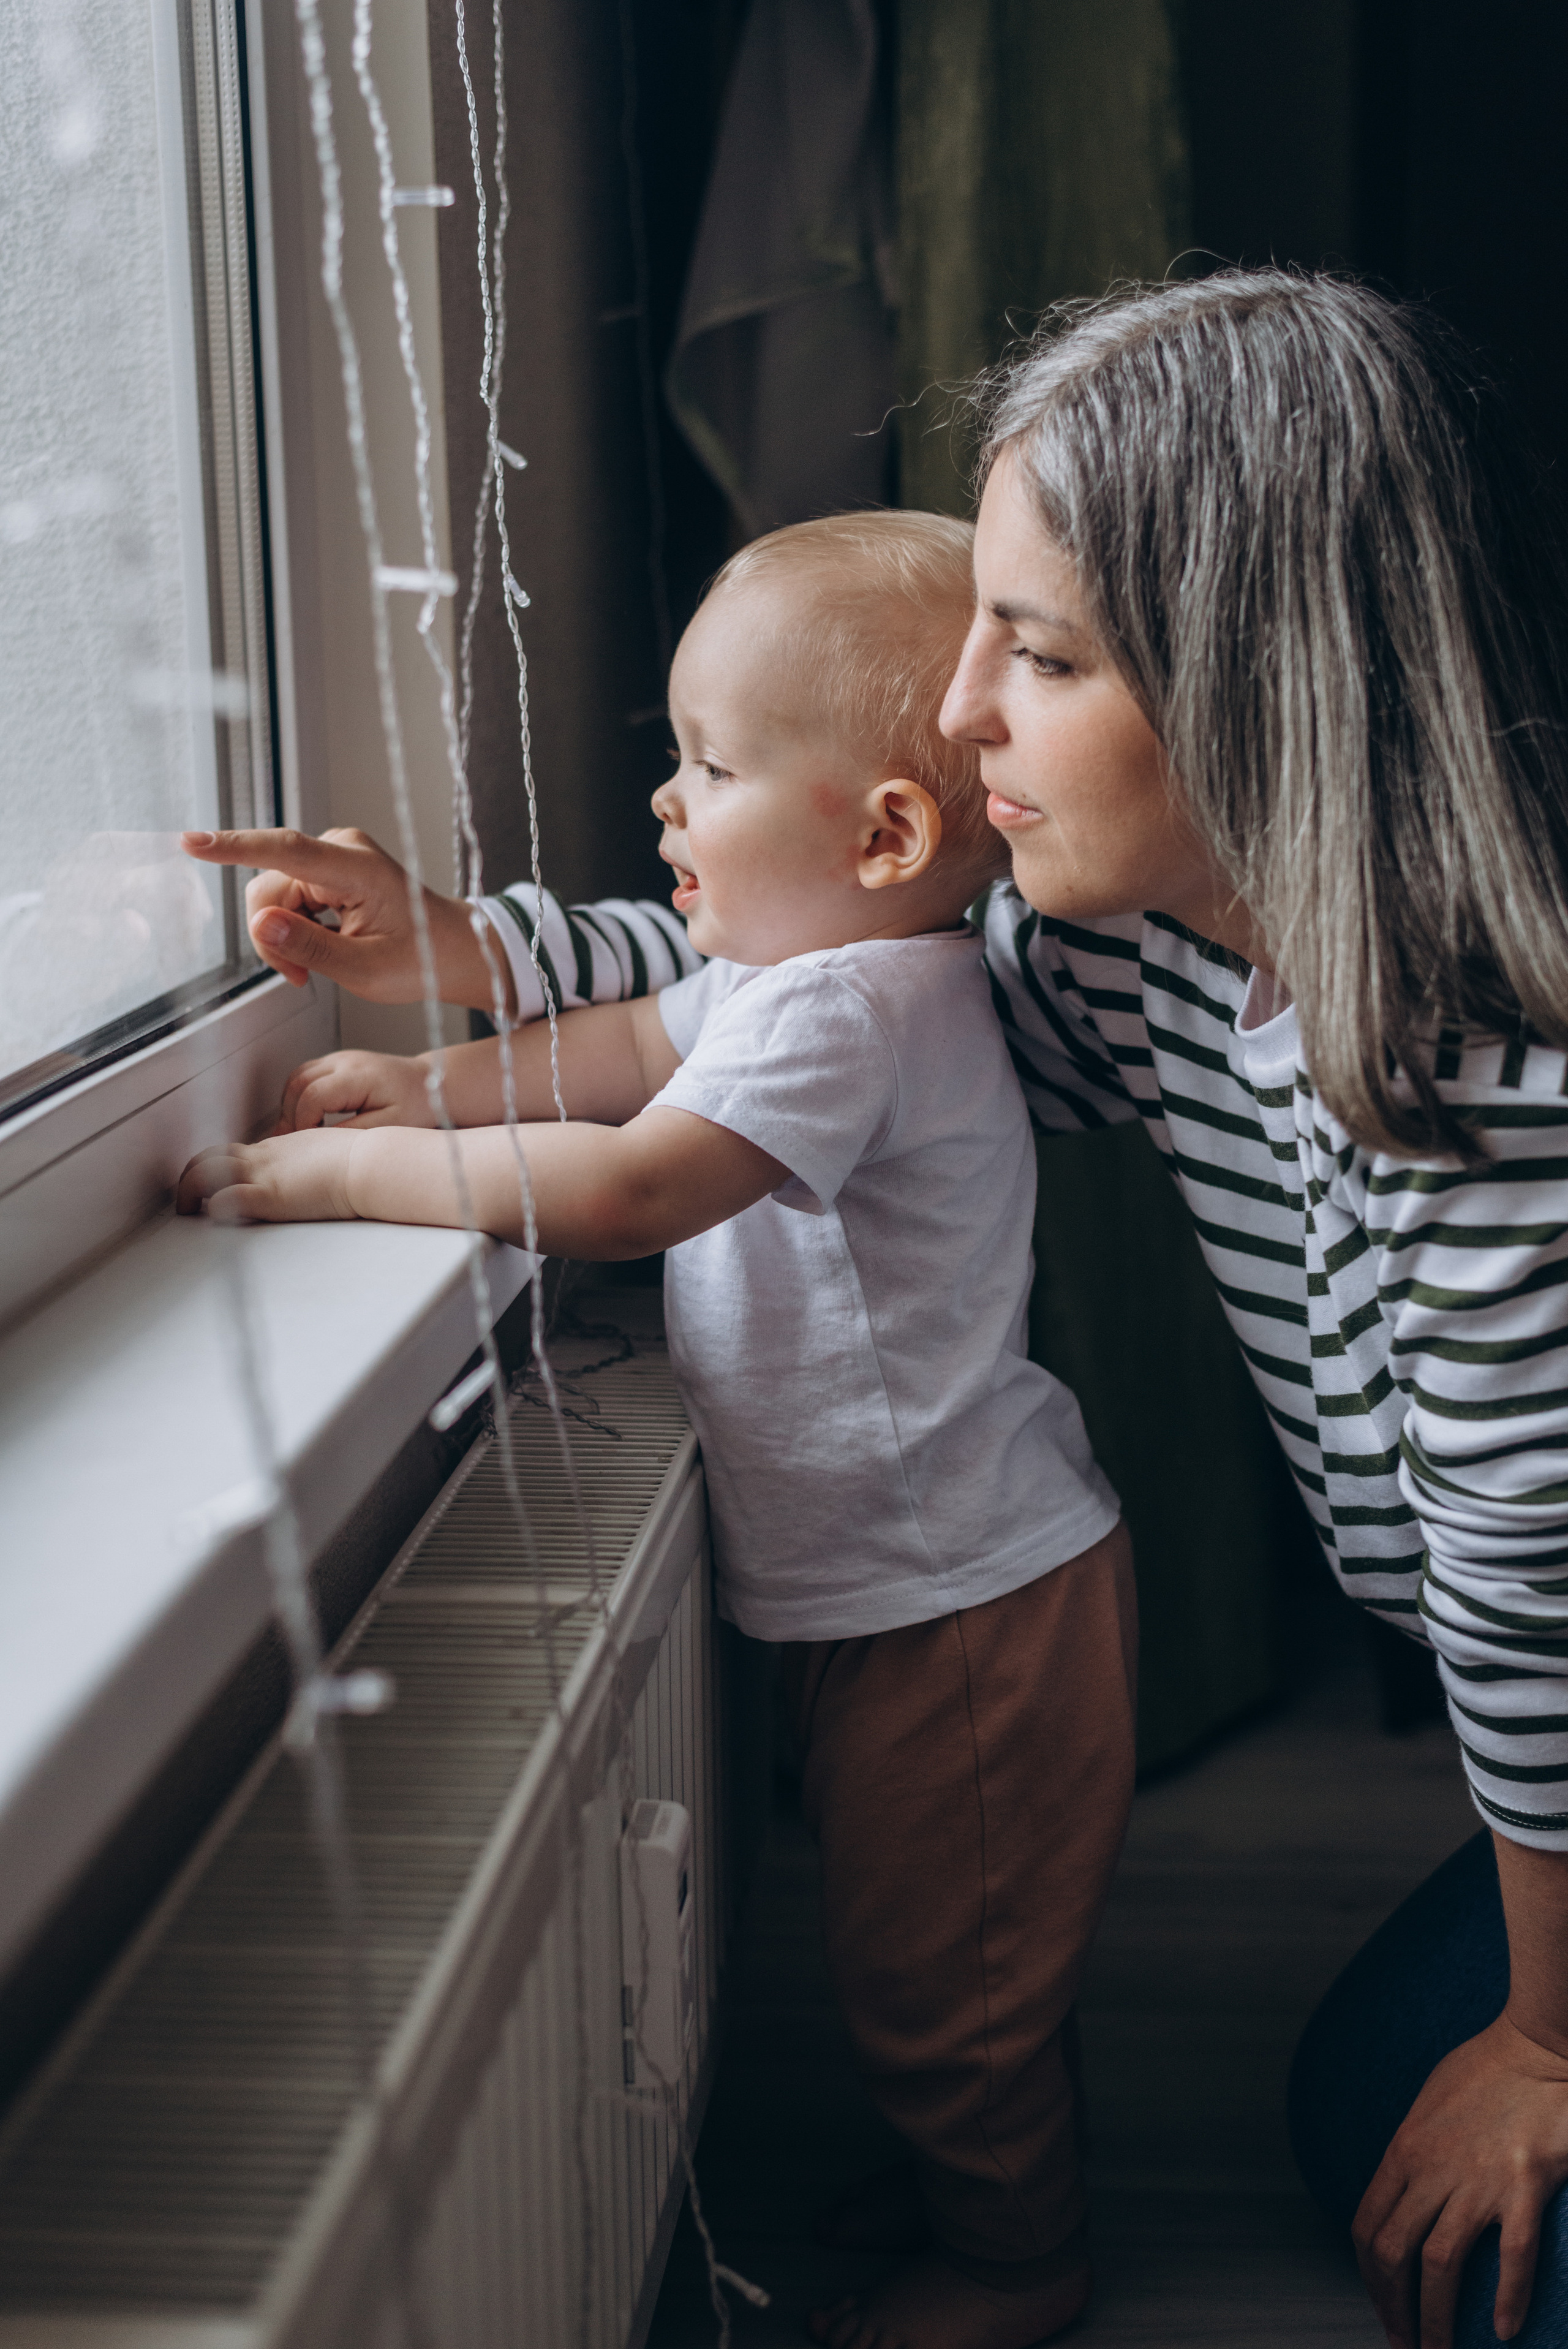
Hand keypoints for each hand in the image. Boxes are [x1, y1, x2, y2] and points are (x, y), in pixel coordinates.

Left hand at [176, 1128, 360, 1224]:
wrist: (368, 1164)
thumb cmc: (358, 1162)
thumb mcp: (324, 1155)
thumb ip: (306, 1164)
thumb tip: (309, 1177)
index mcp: (276, 1149)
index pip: (232, 1152)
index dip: (215, 1166)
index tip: (210, 1182)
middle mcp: (262, 1158)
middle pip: (208, 1157)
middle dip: (190, 1176)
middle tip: (186, 1198)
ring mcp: (263, 1175)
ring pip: (205, 1172)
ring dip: (189, 1190)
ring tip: (188, 1210)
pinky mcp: (268, 1195)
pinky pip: (225, 1198)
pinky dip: (213, 1207)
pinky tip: (213, 1217)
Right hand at [179, 825, 512, 1011]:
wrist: (451, 950)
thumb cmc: (422, 959)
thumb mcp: (366, 970)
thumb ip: (311, 947)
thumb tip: (261, 924)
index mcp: (358, 868)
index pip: (285, 851)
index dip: (234, 848)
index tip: (190, 842)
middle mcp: (342, 849)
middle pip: (268, 889)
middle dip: (273, 937)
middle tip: (300, 977)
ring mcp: (334, 855)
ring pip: (273, 897)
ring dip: (283, 937)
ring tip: (314, 969)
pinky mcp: (328, 867)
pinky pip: (287, 896)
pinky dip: (294, 929)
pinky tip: (319, 949)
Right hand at [273, 1049, 436, 1132]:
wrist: (431, 1083)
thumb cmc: (416, 1106)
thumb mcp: (390, 1126)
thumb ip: (354, 1132)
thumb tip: (320, 1141)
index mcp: (358, 1075)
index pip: (313, 1095)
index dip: (303, 1122)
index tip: (309, 1144)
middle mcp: (344, 1061)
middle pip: (298, 1083)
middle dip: (290, 1114)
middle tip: (293, 1143)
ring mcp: (339, 1058)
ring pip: (297, 1077)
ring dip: (290, 1104)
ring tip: (297, 1132)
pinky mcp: (337, 1062)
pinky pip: (306, 1075)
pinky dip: (298, 1095)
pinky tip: (306, 1117)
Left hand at [1352, 2011, 1567, 2344]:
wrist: (1537, 2046)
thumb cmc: (1485, 2071)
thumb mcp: (1427, 2106)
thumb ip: (1414, 2153)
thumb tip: (1403, 2192)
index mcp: (1405, 2149)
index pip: (1366, 2225)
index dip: (1368, 2277)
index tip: (1381, 2307)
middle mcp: (1433, 2168)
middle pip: (1392, 2253)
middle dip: (1392, 2308)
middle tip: (1404, 2345)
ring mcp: (1478, 2178)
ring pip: (1439, 2264)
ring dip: (1435, 2319)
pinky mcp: (1524, 2182)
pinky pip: (1511, 2253)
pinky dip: (1507, 2296)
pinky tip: (1503, 2329)